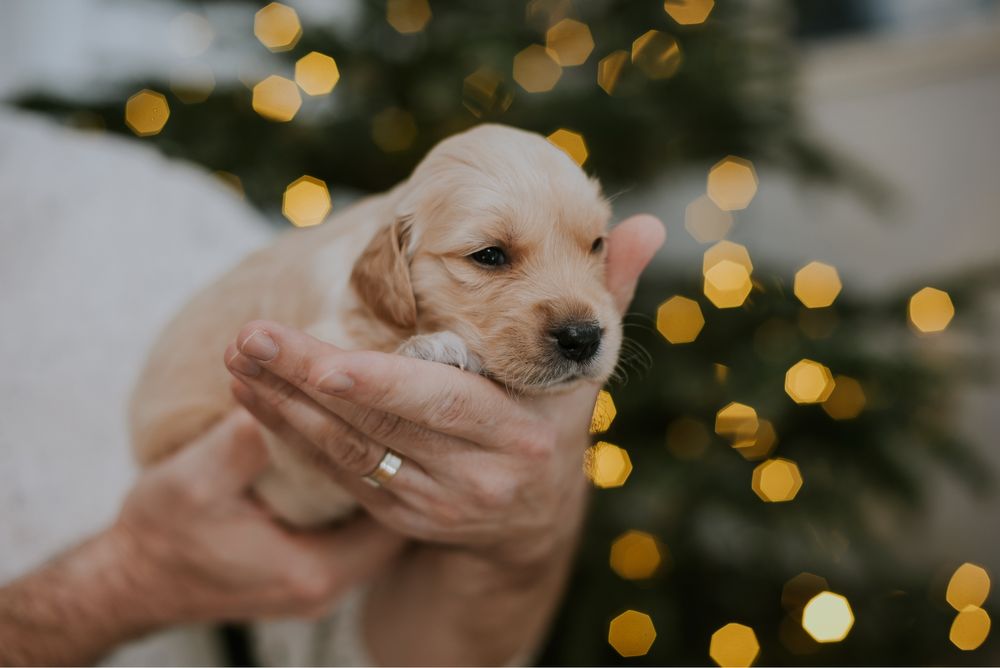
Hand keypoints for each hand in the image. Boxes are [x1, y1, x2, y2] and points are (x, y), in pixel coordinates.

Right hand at [112, 410, 404, 622]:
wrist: (126, 581)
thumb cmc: (157, 535)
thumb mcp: (196, 478)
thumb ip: (247, 440)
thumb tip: (287, 386)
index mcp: (312, 571)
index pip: (393, 517)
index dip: (398, 464)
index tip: (400, 417)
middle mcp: (326, 587)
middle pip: (393, 523)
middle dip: (395, 469)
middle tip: (400, 416)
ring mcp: (318, 585)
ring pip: (374, 528)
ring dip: (375, 481)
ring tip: (384, 427)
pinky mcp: (306, 574)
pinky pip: (350, 533)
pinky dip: (353, 496)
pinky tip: (351, 454)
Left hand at [223, 215, 664, 564]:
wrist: (533, 518)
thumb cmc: (556, 420)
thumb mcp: (586, 368)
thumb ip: (609, 295)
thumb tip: (648, 223)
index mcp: (525, 436)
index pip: (445, 406)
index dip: (382, 384)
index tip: (325, 356)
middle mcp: (479, 479)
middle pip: (381, 430)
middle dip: (308, 385)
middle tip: (250, 337)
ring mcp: (434, 506)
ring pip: (348, 455)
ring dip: (284, 408)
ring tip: (240, 356)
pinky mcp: (400, 518)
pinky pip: (338, 476)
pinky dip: (292, 437)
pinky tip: (255, 397)